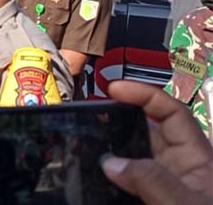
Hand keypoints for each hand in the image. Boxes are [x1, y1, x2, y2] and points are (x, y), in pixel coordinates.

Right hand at [100, 81, 212, 204]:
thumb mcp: (185, 204)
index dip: (144, 95)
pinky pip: (127, 185)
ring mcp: (165, 188)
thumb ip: (152, 181)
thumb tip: (110, 162)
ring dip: (110, 154)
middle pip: (147, 134)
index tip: (114, 89)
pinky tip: (92, 181)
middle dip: (118, 123)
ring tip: (84, 151)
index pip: (172, 113)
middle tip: (89, 122)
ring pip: (132, 161)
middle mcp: (180, 170)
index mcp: (198, 159)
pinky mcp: (151, 201)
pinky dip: (109, 179)